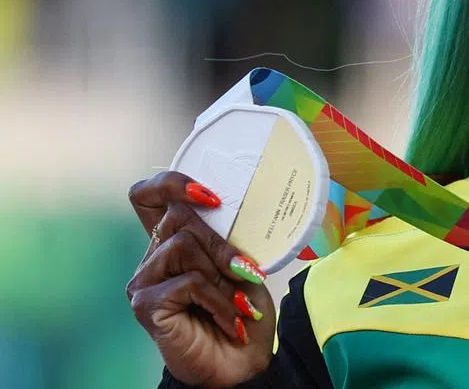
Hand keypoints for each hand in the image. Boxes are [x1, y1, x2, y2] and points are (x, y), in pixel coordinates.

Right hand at [127, 172, 276, 387]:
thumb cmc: (242, 311)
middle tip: (248, 272)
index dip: (171, 182)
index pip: (148, 194)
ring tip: (241, 303)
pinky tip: (232, 320)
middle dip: (222, 244)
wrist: (241, 363)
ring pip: (185, 246)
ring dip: (224, 276)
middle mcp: (152, 256)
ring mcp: (144, 280)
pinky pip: (188, 282)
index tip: (212, 196)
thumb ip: (227, 236)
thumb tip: (228, 207)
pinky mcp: (145, 304)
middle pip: (179, 216)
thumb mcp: (241, 264)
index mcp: (172, 240)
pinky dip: (220, 300)